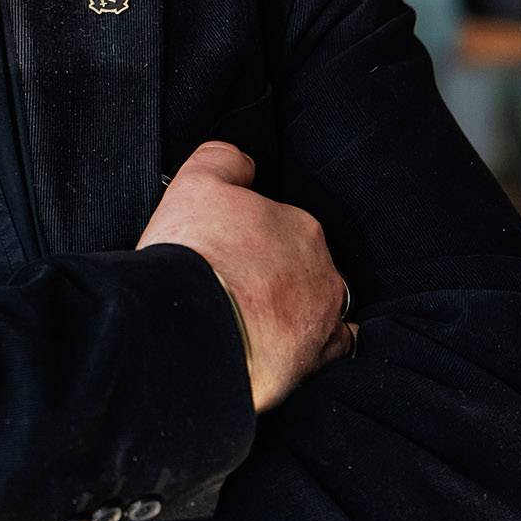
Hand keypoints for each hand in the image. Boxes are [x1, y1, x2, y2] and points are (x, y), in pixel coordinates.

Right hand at [138, 141, 347, 411]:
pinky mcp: (316, 359)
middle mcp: (322, 268)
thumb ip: (224, 161)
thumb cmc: (193, 254)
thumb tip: (244, 163)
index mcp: (299, 225)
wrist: (192, 329)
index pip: (281, 227)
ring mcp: (324, 316)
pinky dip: (313, 346)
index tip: (226, 252)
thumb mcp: (195, 183)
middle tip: (235, 285)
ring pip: (319, 305)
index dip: (250, 239)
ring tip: (256, 319)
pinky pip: (328, 349)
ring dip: (296, 308)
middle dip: (276, 273)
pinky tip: (288, 347)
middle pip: (302, 265)